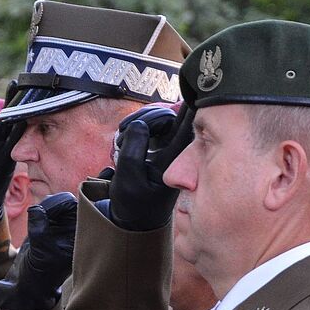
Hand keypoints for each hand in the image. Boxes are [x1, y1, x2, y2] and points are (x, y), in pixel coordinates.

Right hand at [0, 192, 77, 309]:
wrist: (28, 284)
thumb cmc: (39, 273)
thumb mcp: (40, 252)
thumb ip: (38, 229)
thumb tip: (37, 209)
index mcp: (78, 237)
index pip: (75, 208)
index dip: (59, 205)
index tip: (45, 212)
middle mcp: (74, 231)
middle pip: (67, 202)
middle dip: (51, 205)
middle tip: (39, 215)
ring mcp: (62, 228)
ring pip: (56, 204)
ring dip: (44, 208)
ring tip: (35, 221)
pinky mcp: (50, 227)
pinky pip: (46, 209)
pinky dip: (38, 212)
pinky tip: (34, 223)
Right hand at [109, 106, 193, 230]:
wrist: (134, 217)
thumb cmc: (135, 202)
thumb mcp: (129, 178)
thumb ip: (134, 149)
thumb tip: (139, 124)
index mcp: (175, 155)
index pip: (186, 122)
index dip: (183, 105)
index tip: (180, 93)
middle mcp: (174, 147)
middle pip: (167, 114)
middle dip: (146, 116)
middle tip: (125, 131)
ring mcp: (165, 145)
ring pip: (155, 117)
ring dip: (137, 122)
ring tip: (122, 138)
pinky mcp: (155, 145)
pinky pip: (147, 125)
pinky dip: (134, 127)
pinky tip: (124, 139)